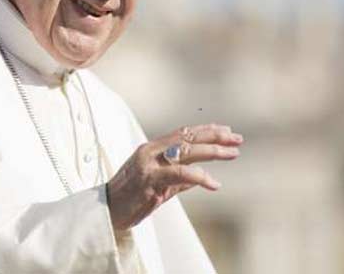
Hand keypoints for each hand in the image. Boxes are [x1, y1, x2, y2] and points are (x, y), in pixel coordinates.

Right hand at [105, 124, 242, 230]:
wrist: (106, 212)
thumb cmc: (130, 199)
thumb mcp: (157, 185)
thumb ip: (177, 179)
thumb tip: (198, 177)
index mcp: (152, 149)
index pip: (183, 133)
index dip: (206, 130)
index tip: (226, 131)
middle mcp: (151, 151)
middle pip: (188, 137)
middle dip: (215, 137)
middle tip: (237, 139)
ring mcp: (150, 164)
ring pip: (187, 151)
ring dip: (213, 152)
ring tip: (232, 154)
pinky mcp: (150, 180)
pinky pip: (181, 174)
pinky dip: (200, 177)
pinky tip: (214, 184)